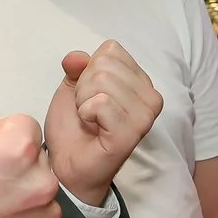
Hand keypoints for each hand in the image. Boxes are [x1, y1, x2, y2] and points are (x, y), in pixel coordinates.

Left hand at [46, 41, 163, 206]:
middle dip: (84, 86)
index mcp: (140, 82)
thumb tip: (77, 57)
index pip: (111, 50)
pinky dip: (86, 113)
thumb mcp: (72, 88)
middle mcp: (150, 97)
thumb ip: (77, 67)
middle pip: (105, 64)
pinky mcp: (132, 132)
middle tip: (88, 111)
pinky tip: (92, 129)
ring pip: (103, 81)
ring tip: (90, 121)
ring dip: (84, 101)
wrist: (67, 166)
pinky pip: (101, 102)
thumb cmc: (74, 129)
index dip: (89, 71)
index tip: (89, 96)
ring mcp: (145, 116)